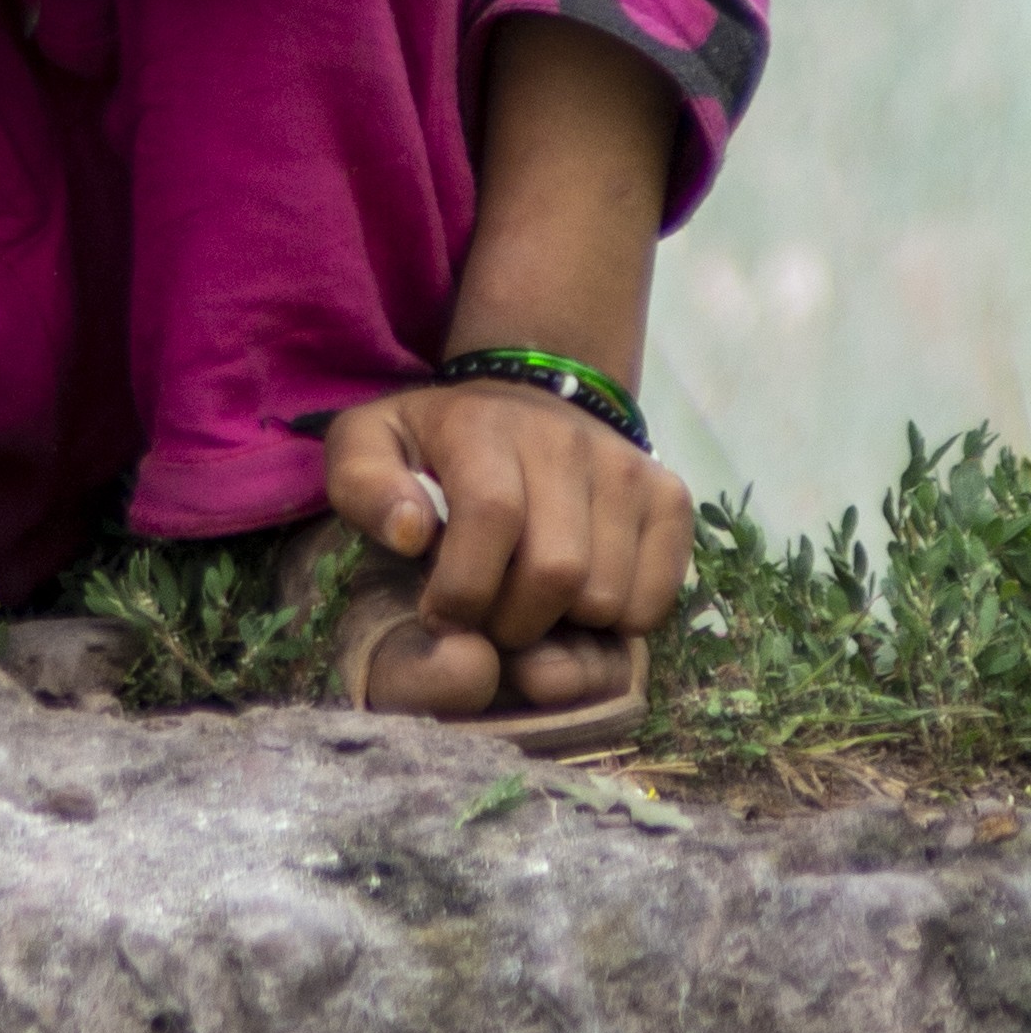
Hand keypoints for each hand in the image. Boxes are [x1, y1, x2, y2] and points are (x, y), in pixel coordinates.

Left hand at [323, 378, 694, 690]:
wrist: (526, 406)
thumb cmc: (436, 444)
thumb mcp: (369, 445)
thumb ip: (363, 484)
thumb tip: (412, 532)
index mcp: (485, 425)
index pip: (492, 516)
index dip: (464, 588)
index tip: (441, 614)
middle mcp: (567, 440)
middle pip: (557, 571)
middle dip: (512, 621)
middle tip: (489, 618)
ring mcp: (627, 468)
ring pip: (607, 596)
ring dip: (563, 627)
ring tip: (529, 603)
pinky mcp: (670, 497)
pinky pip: (654, 599)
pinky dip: (614, 622)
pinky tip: (577, 597)